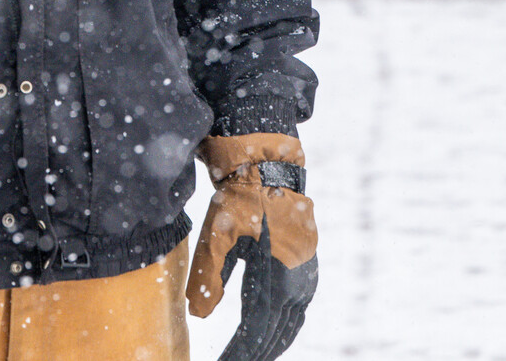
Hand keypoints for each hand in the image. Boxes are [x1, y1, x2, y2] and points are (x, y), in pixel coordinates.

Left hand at [188, 133, 316, 360]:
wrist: (268, 164)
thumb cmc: (240, 198)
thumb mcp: (218, 235)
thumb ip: (208, 277)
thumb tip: (199, 317)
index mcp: (279, 277)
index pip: (258, 331)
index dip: (240, 353)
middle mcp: (299, 281)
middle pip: (277, 333)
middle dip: (254, 352)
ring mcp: (306, 274)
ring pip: (290, 323)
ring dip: (269, 343)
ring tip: (247, 356)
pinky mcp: (305, 266)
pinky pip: (294, 308)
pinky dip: (279, 326)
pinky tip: (265, 333)